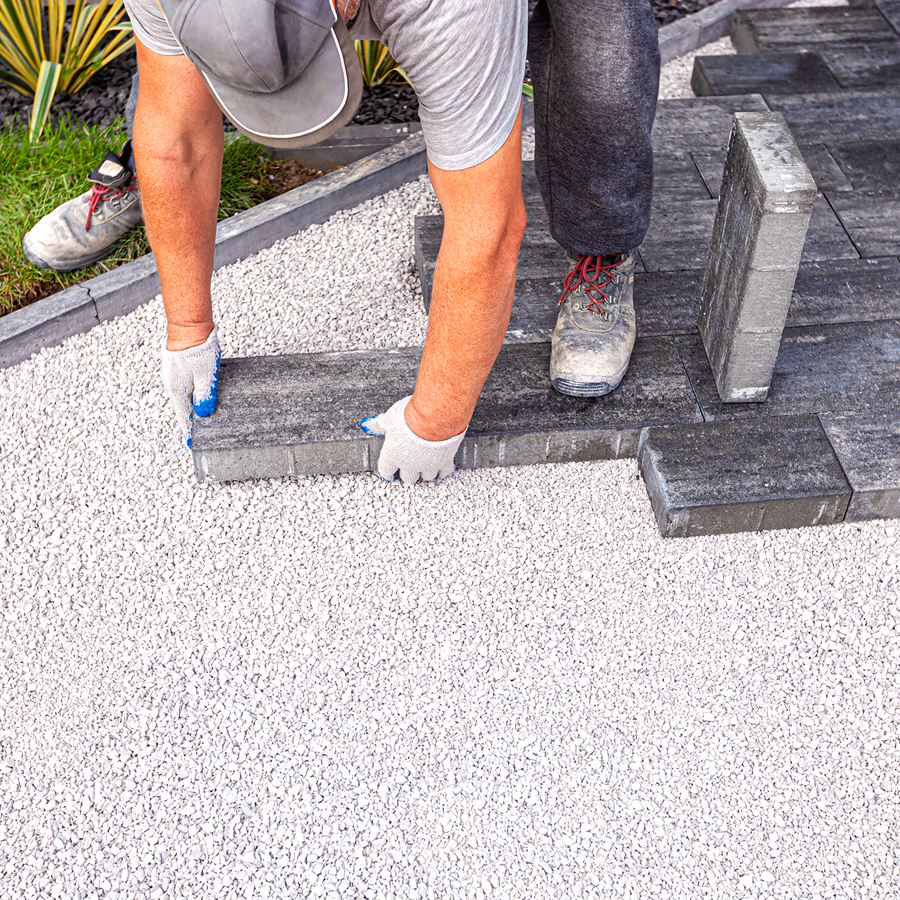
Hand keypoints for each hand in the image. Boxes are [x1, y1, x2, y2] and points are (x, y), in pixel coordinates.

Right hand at [160, 326, 219, 447]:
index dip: (189, 432)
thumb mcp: (206, 376)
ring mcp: (173, 375)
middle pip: (183, 408)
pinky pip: (185, 386)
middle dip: (191, 421)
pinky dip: (192, 394)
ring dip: (192, 407)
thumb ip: (205, 396)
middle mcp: (172, 385)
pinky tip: (200, 395)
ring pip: (184, 397)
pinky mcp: (177, 367)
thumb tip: (203, 413)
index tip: (192, 444)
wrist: (188, 326)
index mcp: (178, 391)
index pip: (184, 418)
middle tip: (200, 434)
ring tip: (201, 417)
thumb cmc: (198, 349)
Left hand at [361, 395, 466, 483]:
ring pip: (426, 477)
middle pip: (408, 478)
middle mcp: (410, 465)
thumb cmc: (410, 417)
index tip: (389, 473)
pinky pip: (444, 471)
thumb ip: (379, 424)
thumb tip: (368, 424)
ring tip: (426, 465)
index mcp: (392, 456)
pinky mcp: (444, 461)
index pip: (386, 471)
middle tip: (409, 466)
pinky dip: (443, 470)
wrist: (435, 417)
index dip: (387, 473)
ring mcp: (428, 465)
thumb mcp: (390, 417)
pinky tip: (442, 466)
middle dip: (408, 473)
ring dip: (425, 472)